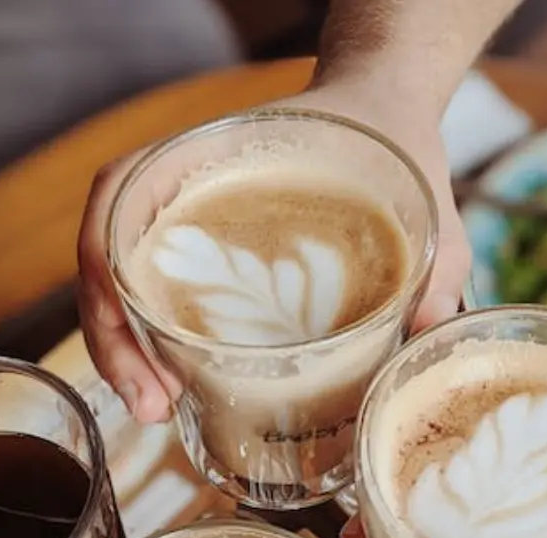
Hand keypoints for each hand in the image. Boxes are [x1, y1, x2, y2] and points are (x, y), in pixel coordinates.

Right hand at [77, 82, 469, 422]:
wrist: (387, 120)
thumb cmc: (395, 151)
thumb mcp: (423, 204)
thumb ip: (437, 264)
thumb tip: (431, 330)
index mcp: (218, 158)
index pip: (119, 196)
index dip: (110, 273)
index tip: (144, 342)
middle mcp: (187, 188)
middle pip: (110, 258)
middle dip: (114, 341)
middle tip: (150, 407)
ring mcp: (192, 224)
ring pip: (125, 283)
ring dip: (123, 349)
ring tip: (155, 408)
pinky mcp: (209, 255)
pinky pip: (157, 295)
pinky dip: (150, 341)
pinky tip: (176, 386)